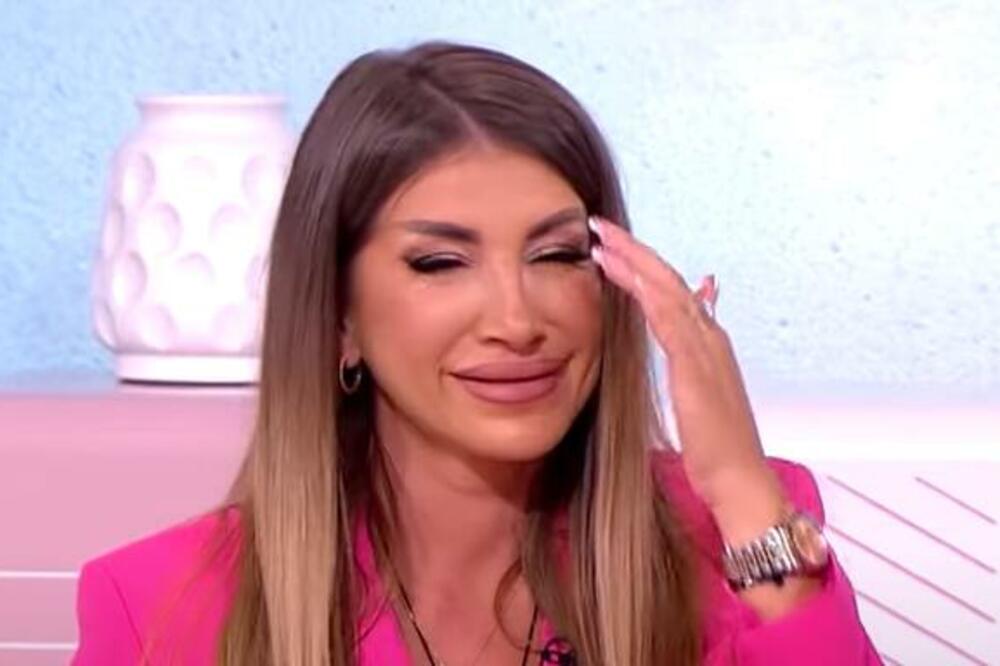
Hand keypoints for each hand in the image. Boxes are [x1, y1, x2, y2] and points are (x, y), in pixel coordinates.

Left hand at [587, 216, 779, 513]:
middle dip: (633, 250)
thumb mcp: (702, 390)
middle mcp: (709, 336)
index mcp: (707, 340)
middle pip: (668, 279)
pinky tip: (627, 279)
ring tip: (602, 241)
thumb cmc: (719, 442)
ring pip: (668, 291)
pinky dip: (649, 296)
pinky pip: (672, 322)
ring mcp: (706, 350)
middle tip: (600, 225)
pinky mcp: (697, 369)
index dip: (641, 264)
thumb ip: (694, 352)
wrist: (740, 479)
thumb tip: (694, 319)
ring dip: (634, 262)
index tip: (610, 245)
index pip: (671, 289)